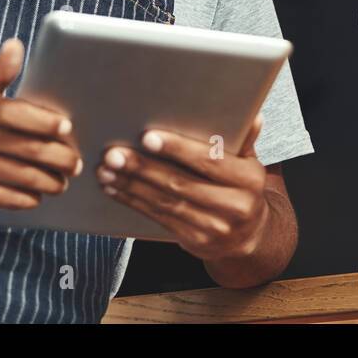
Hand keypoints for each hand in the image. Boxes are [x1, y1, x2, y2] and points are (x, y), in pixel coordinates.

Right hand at [0, 38, 81, 209]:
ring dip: (48, 182)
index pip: (15, 113)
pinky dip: (26, 198)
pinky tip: (37, 196)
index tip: (67, 127)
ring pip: (19, 176)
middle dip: (57, 158)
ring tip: (62, 182)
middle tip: (74, 163)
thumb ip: (0, 73)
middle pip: (25, 148)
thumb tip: (16, 44)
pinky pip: (4, 197)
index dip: (44, 121)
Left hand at [97, 114, 269, 259]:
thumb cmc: (242, 187)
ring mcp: (214, 228)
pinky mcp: (194, 241)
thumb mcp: (249, 163)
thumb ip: (243, 140)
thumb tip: (251, 115)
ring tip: (106, 170)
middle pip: (181, 183)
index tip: (148, 137)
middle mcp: (235, 206)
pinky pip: (159, 218)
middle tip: (114, 154)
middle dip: (143, 168)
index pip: (210, 161)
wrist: (249, 236)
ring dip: (131, 185)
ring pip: (165, 202)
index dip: (178, 149)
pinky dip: (134, 201)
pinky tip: (115, 188)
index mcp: (249, 180)